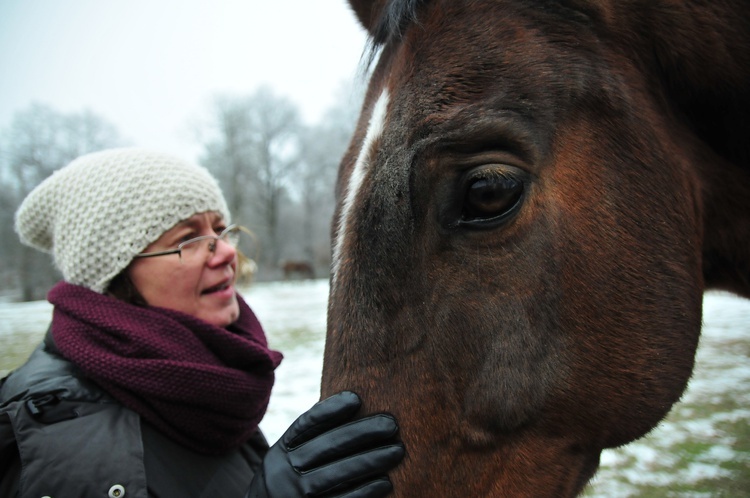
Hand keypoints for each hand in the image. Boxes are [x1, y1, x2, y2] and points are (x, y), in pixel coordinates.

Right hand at [246, 391, 404, 497]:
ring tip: (397, 451)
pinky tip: (385, 482)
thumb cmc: (294, 480)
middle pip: (326, 446)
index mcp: (282, 450)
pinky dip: (365, 491)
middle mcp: (284, 472)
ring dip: (370, 461)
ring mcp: (295, 495)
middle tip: (392, 424)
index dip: (330, 410)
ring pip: (336, 474)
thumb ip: (314, 437)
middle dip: (362, 432)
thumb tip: (353, 403)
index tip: (356, 398)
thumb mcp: (291, 457)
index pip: (306, 424)